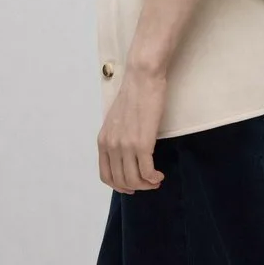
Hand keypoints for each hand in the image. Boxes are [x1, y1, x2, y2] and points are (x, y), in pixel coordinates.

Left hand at [97, 65, 167, 193]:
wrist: (142, 77)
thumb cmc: (134, 93)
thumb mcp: (117, 119)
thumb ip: (117, 136)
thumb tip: (126, 152)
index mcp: (103, 141)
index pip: (106, 175)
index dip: (119, 185)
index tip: (132, 185)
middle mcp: (112, 146)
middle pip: (121, 181)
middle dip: (137, 187)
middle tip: (150, 183)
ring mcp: (126, 146)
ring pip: (134, 179)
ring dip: (147, 184)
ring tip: (157, 179)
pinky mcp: (142, 143)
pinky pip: (147, 172)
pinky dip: (154, 177)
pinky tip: (160, 175)